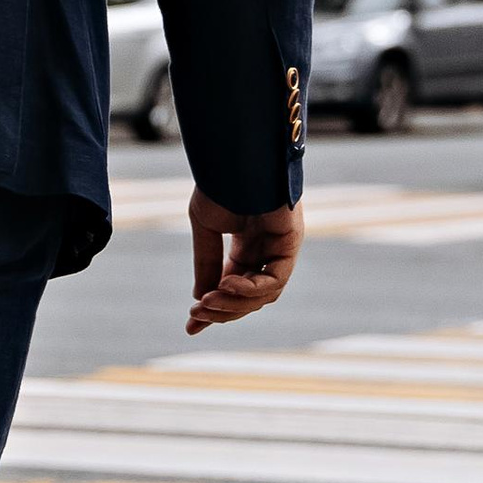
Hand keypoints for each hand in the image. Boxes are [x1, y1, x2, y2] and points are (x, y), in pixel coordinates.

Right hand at [186, 191, 304, 336]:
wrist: (233, 156)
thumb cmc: (220, 183)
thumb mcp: (206, 229)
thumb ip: (208, 264)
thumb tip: (201, 299)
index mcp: (247, 245)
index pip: (233, 287)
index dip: (214, 309)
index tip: (191, 326)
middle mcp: (267, 249)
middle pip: (250, 297)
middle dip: (223, 310)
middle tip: (197, 312)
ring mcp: (281, 247)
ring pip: (264, 295)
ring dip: (234, 303)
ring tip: (208, 301)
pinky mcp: (291, 242)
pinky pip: (275, 280)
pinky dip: (251, 289)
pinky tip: (226, 284)